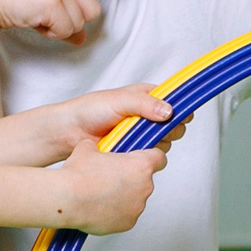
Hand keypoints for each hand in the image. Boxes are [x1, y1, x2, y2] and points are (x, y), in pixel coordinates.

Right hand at [0, 0, 103, 46]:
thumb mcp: (42, 6)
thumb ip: (66, 18)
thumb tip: (83, 40)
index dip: (76, 9)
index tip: (52, 8)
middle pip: (93, 11)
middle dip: (72, 21)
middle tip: (46, 15)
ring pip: (80, 24)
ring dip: (58, 28)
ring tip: (35, 15)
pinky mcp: (53, 0)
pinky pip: (66, 30)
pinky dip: (50, 33)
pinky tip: (31, 19)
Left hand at [48, 85, 182, 155]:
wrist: (70, 132)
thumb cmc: (90, 110)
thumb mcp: (119, 100)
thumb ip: (145, 104)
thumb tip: (169, 110)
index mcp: (147, 96)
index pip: (175, 99)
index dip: (181, 106)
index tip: (180, 114)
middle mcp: (148, 115)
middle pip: (175, 123)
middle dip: (169, 128)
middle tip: (155, 128)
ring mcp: (143, 134)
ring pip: (166, 141)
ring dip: (155, 141)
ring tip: (135, 137)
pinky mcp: (136, 150)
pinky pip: (151, 154)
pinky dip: (145, 153)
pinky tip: (131, 149)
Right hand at [52, 138, 167, 234]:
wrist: (69, 199)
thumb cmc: (80, 175)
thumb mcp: (87, 149)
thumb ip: (98, 147)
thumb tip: (92, 146)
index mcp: (141, 165)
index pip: (159, 158)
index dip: (151, 157)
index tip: (144, 159)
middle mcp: (144, 187)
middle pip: (145, 180)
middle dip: (131, 178)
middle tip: (111, 177)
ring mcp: (137, 207)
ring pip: (135, 199)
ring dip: (123, 196)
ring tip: (102, 194)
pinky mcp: (128, 223)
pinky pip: (126, 215)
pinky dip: (116, 212)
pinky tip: (100, 207)